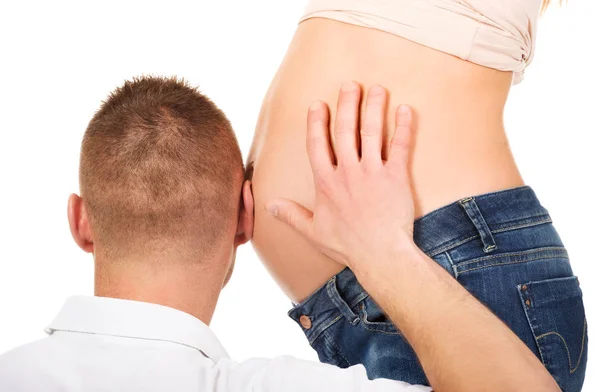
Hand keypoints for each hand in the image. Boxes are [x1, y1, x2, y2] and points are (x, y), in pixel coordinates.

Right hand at [266, 82, 415, 271]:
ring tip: (376, 88)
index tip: (318, 104)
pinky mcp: (396, 177)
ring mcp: (372, 173)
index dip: (317, 123)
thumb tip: (269, 205)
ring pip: (371, 132)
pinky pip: (400, 146)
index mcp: (326, 183)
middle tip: (350, 85)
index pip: (317, 145)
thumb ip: (291, 215)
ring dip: (373, 108)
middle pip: (345, 130)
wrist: (380, 255)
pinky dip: (404, 127)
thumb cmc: (347, 245)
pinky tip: (405, 109)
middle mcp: (347, 172)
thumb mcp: (313, 231)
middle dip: (346, 104)